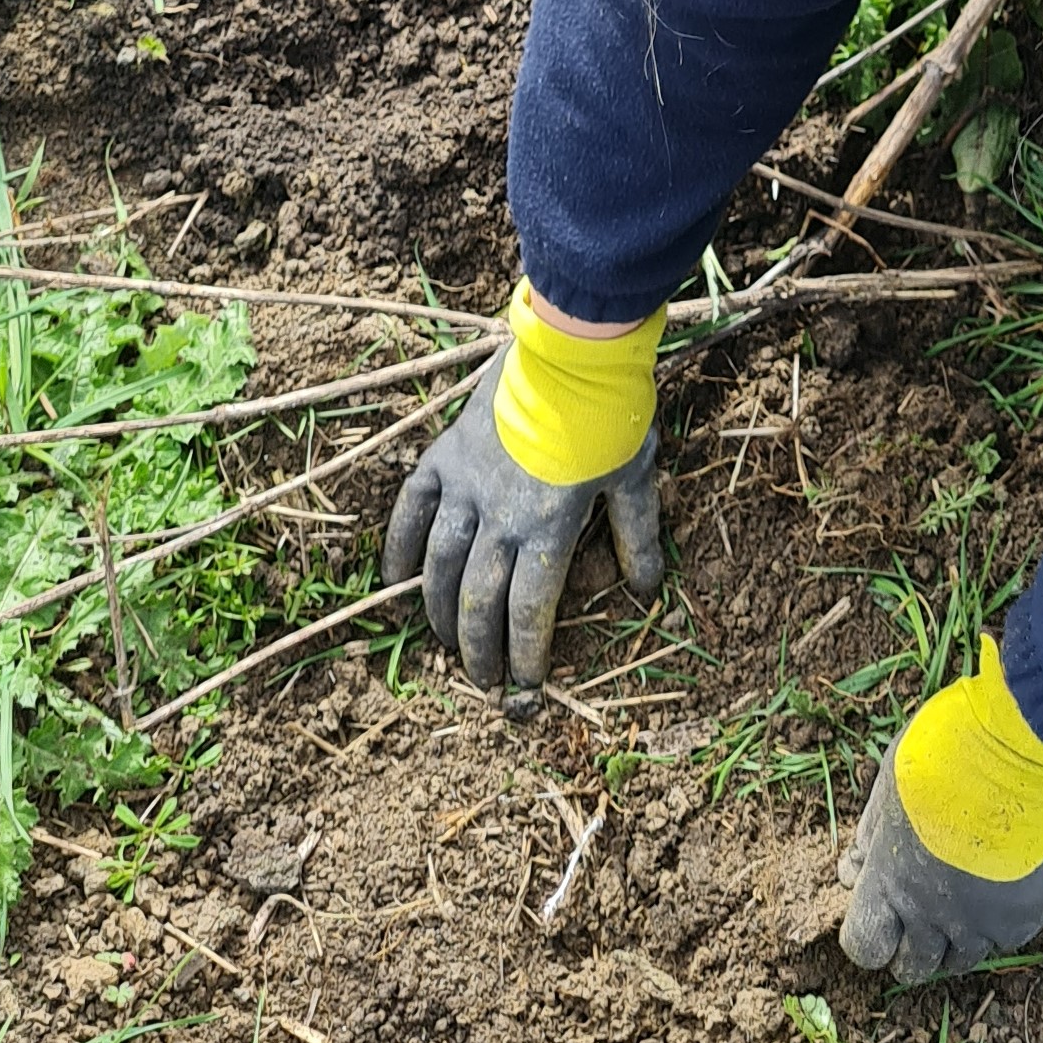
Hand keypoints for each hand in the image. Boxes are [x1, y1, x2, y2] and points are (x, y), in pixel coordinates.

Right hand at [383, 339, 662, 694]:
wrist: (570, 350)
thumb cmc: (610, 416)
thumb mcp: (635, 478)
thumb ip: (637, 537)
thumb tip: (645, 591)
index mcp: (549, 529)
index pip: (530, 613)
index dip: (527, 658)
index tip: (526, 692)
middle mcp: (499, 518)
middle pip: (477, 601)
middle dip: (478, 651)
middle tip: (484, 683)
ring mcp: (464, 488)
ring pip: (438, 568)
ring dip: (437, 613)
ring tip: (444, 646)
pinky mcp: (442, 460)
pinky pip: (410, 515)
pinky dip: (399, 552)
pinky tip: (397, 585)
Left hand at [837, 636, 1042, 982]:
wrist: (1021, 747)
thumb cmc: (946, 754)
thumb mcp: (889, 786)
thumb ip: (870, 836)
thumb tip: (853, 870)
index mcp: (889, 882)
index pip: (864, 947)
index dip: (871, 935)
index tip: (883, 911)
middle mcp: (930, 915)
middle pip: (911, 967)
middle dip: (911, 944)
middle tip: (925, 908)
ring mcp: (979, 923)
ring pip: (959, 962)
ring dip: (955, 938)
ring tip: (965, 895)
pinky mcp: (1023, 917)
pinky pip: (1003, 941)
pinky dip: (998, 924)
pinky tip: (1001, 886)